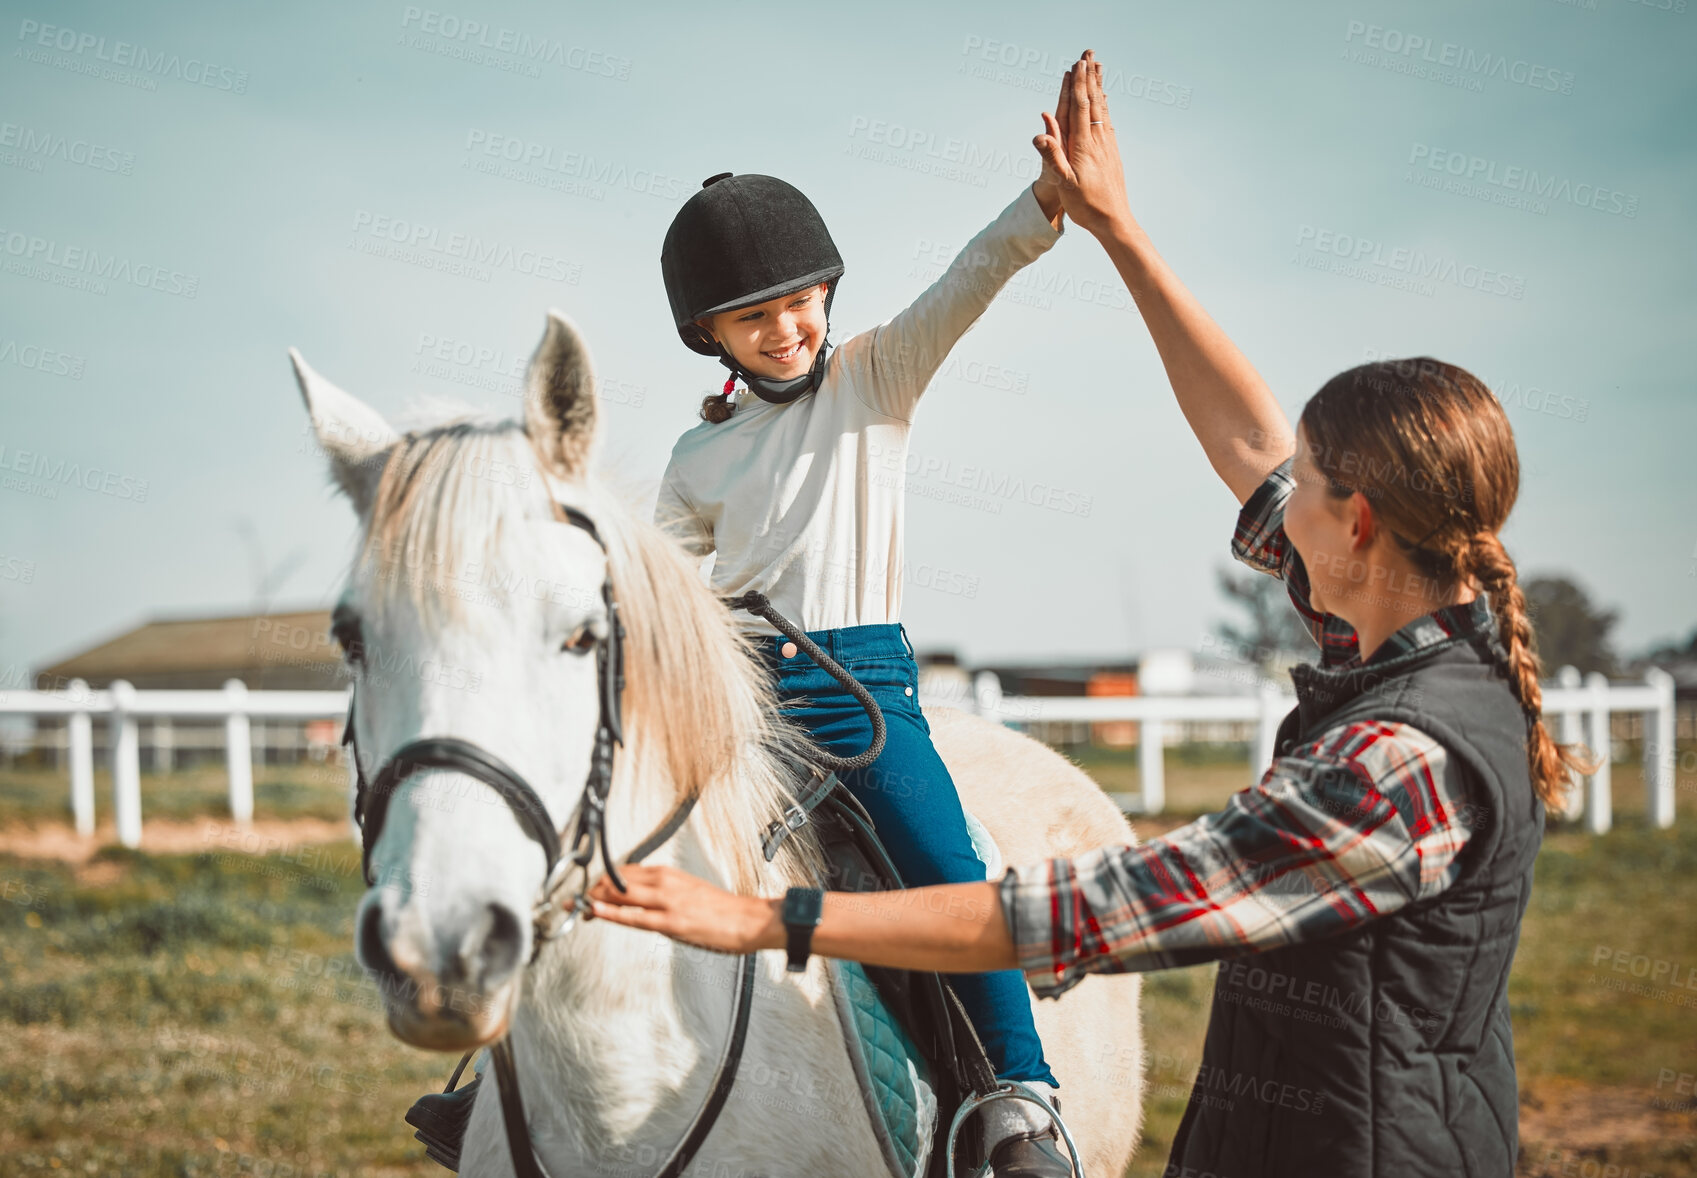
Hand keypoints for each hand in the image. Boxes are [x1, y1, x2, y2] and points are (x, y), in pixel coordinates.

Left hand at [587, 864, 780, 954]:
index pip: (625, 872)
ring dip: (597, 899)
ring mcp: (667, 902)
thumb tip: (641, 898)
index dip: (603, 881)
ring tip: (581, 907)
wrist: (747, 920)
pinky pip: (635, 916)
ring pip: (622, 895)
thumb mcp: (688, 891)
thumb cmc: (720, 910)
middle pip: (618, 880)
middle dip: (594, 889)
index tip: (590, 890)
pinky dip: (613, 912)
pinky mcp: (671, 922)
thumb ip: (663, 892)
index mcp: (668, 875)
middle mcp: (665, 882)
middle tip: (579, 901)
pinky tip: (598, 910)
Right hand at [1032, 50, 1132, 236]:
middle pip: (1094, 102)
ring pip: (1102, 110)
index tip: (1077, 64)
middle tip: (1089, 54)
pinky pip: (1107, 123)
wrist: (1114, 221)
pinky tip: (1105, 102)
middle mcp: (1098, 141)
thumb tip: (1039, 133)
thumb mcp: (1064, 183)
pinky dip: (1104, 107)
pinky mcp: (1111, 154)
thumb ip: (1053, 156)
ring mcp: (1107, 146)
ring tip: (1098, 68)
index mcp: (1083, 146)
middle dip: (1090, 77)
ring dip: (1098, 87)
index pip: (1080, 108)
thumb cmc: (1086, 205)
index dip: (1078, 85)